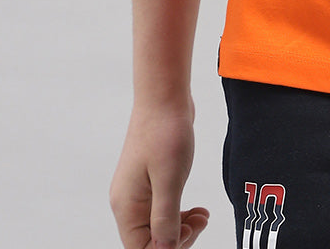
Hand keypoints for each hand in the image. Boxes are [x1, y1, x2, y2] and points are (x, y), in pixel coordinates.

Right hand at [110, 103, 209, 248]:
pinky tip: (197, 209)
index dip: (166, 248)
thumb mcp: (169, 180)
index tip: (189, 231)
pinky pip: (162, 209)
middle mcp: (128, 201)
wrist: (164, 96)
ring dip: (181, 227)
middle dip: (177, 239)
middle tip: (201, 222)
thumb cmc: (165, 133)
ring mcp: (138, 190)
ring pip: (157, 226)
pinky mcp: (150, 179)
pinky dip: (180, 213)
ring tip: (203, 215)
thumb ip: (165, 218)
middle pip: (149, 241)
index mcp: (126, 206)